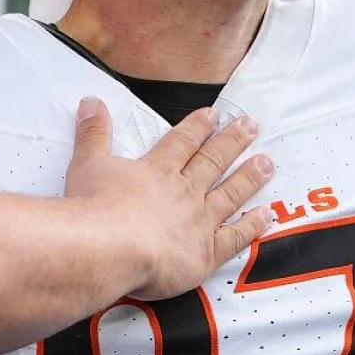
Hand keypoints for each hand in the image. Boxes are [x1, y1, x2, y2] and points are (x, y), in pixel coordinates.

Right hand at [64, 99, 273, 300]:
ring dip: (249, 177)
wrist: (109, 247)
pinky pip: (235, 237)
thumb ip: (93, 133)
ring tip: (267, 162)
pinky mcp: (205, 252)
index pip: (182, 142)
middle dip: (233, 142)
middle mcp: (183, 191)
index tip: (214, 114)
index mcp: (157, 170)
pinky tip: (266, 215)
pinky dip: (252, 226)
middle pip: (213, 162)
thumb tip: (91, 102)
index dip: (198, 126)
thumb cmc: (94, 208)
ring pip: (230, 194)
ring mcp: (199, 221)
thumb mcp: (87, 164)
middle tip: (252, 125)